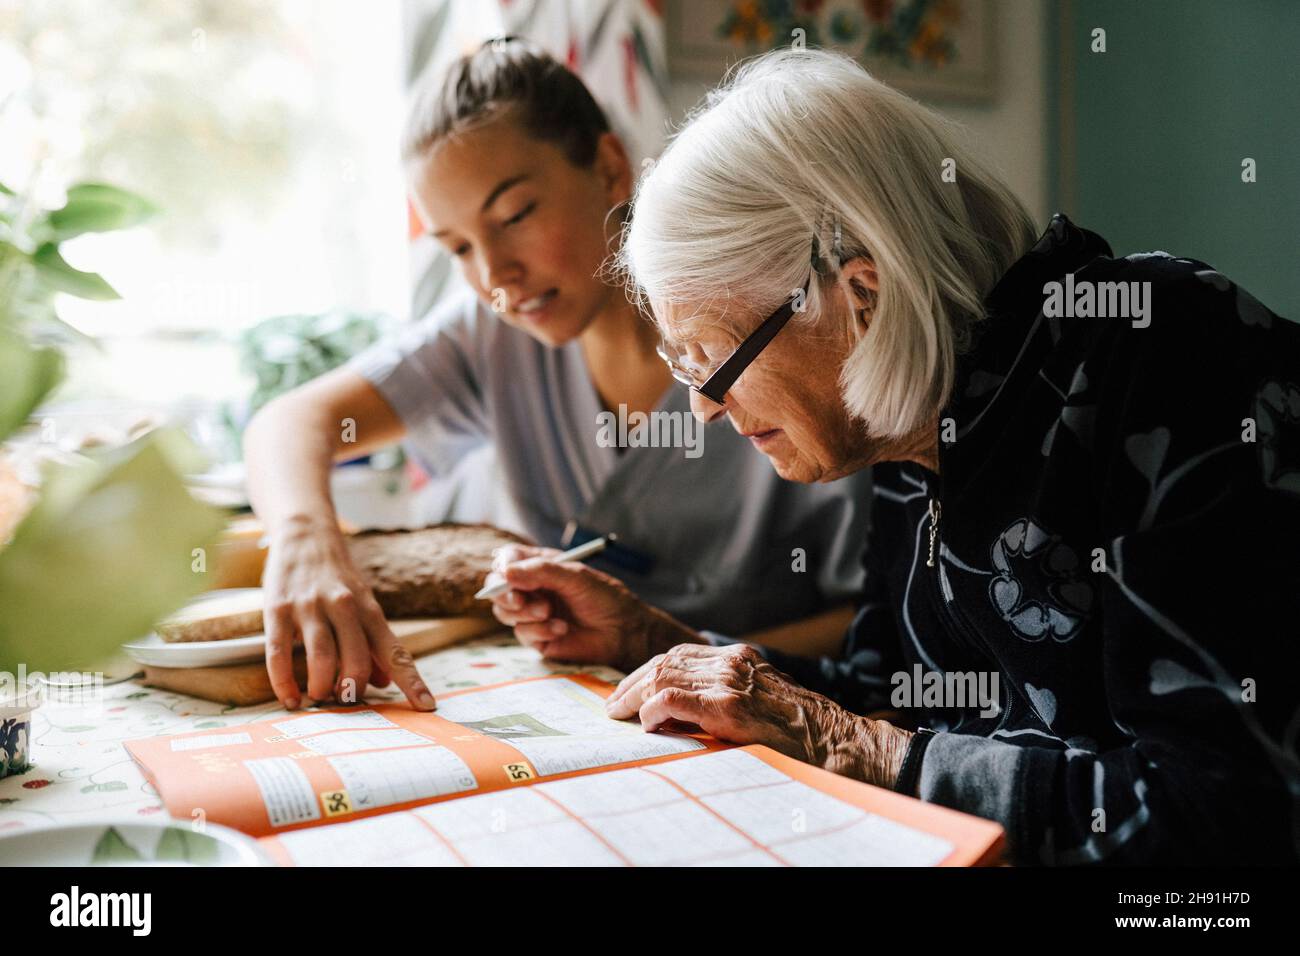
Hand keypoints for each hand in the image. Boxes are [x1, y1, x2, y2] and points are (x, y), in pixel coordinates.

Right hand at [260, 516, 435, 711]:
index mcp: (370, 610)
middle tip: (346, 700)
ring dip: (322, 687)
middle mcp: (344, 608)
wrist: (305, 533)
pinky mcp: (278, 608)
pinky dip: (285, 682)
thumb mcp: (363, 604)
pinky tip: (291, 698)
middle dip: (353, 690)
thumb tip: (384, 682)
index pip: (396, 652)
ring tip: (320, 697)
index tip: (427, 707)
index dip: (412, 682)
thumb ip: (373, 643)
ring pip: (322, 658)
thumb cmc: (338, 578)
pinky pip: (279, 653)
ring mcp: (310, 607)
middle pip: (358, 660)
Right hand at [485, 544, 700, 671]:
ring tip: (549, 613)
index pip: (508, 559)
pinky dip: (540, 630)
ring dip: (525, 613)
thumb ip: (540, 571)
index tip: (507, 573)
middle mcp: (533, 588)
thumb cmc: (604, 598)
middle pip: (497, 588)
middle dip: (505, 595)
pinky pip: (522, 633)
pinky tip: (561, 629)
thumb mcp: (575, 576)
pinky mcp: (537, 637)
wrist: (623, 632)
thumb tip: (505, 572)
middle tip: (520, 601)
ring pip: (506, 612)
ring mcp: (533, 613)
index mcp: (541, 566)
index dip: (503, 565)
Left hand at [604, 643, 912, 786]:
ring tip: (621, 716)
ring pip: (662, 675)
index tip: (628, 692)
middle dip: (632, 683)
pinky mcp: (729, 707)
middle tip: (613, 707)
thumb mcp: (760, 701)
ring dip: (635, 697)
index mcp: (739, 658)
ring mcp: (730, 682)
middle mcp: (732, 662)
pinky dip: (653, 711)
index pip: (678, 654)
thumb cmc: (800, 731)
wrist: (836, 742)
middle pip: (664, 661)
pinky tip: (647, 725)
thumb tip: (678, 711)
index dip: (647, 672)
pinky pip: (673, 699)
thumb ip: (725, 696)